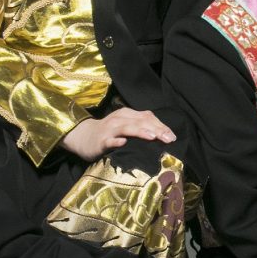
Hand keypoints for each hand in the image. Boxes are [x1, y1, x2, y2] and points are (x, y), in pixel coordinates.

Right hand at [61, 107, 176, 160]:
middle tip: (169, 139)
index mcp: (127, 114)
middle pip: (140, 121)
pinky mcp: (100, 141)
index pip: (147, 117)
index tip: (173, 137)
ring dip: (139, 131)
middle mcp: (119, 119)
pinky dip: (116, 141)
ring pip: (126, 128)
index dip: (161, 126)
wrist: (83, 137)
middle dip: (156, 129)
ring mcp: (109, 130)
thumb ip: (141, 127)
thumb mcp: (125, 125)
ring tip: (152, 137)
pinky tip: (123, 143)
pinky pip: (109, 141)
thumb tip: (163, 134)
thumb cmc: (109, 133)